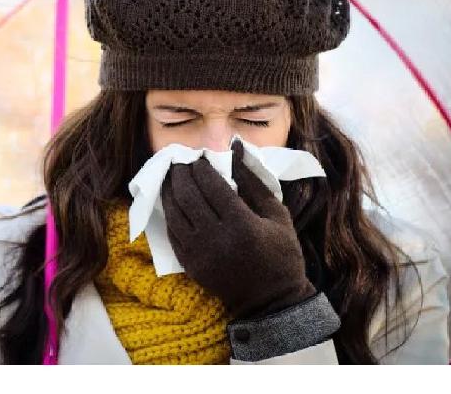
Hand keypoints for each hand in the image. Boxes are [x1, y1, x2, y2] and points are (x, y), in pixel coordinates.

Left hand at [160, 140, 316, 319]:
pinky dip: (169, 213)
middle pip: (188, 196)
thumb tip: (236, 149)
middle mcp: (216, 238)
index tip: (199, 157)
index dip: (201, 167)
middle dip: (181, 174)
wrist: (271, 301)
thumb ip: (253, 181)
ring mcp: (199, 253)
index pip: (212, 186)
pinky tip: (171, 201)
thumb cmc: (281, 254)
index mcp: (242, 224)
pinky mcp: (190, 265)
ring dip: (169, 190)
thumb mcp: (277, 215)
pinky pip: (171, 233)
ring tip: (172, 176)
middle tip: (180, 161)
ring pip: (174, 213)